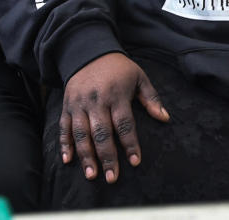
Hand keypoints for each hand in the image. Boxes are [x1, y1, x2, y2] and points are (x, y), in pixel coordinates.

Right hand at [59, 53, 169, 183]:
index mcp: (117, 94)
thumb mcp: (139, 77)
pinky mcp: (67, 106)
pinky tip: (68, 160)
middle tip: (112, 177)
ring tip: (92, 175)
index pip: (125, 123)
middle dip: (107, 156)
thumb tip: (165, 118)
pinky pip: (63, 127)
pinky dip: (64, 144)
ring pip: (81, 133)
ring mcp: (79, 104)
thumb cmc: (119, 68)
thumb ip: (151, 98)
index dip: (130, 143)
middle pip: (102, 132)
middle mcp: (96, 101)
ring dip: (86, 156)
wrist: (89, 51)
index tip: (135, 161)